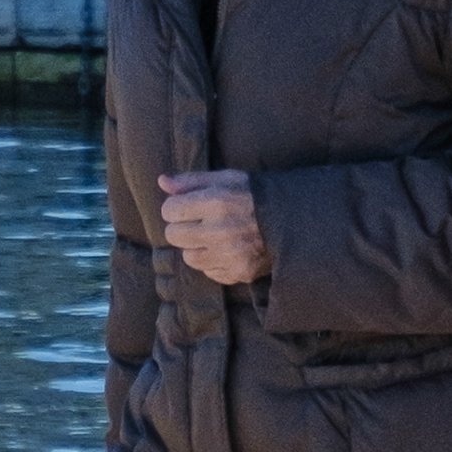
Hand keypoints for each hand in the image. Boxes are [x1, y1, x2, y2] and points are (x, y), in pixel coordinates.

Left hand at [158, 170, 269, 286]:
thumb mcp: (225, 178)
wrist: (289, 220)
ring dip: (196, 247)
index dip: (175, 207)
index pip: (170, 210)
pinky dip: (212, 262)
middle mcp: (219, 231)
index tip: (186, 207)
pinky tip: (225, 249)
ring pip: (188, 257)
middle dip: (181, 227)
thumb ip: (191, 181)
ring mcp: (228, 255)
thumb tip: (162, 181)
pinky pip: (208, 272)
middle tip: (197, 222)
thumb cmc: (253, 195)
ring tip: (212, 236)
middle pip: (174, 235)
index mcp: (215, 202)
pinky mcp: (237, 273)